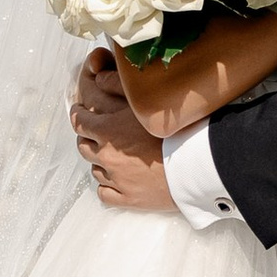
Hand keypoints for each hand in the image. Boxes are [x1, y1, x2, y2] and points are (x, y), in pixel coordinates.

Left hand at [72, 49, 172, 207]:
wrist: (198, 164)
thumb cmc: (176, 128)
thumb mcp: (145, 99)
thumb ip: (118, 85)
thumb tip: (97, 78)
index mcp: (108, 130)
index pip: (79, 122)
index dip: (78, 115)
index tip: (80, 112)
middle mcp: (107, 156)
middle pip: (83, 146)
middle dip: (88, 137)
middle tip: (97, 133)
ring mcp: (116, 180)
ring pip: (94, 170)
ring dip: (100, 161)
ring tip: (113, 156)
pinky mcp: (128, 198)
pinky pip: (105, 193)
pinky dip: (107, 185)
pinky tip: (116, 179)